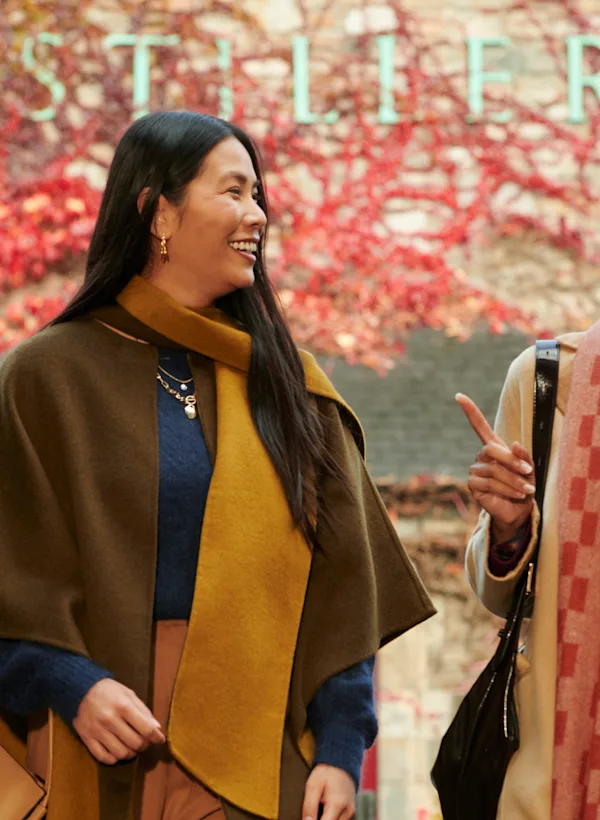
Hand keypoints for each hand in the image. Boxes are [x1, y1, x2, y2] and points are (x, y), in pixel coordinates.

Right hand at [73, 678, 164, 764]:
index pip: (145, 728)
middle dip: (144, 745)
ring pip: (121, 753)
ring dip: (131, 753)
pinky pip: (103, 757)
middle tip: (145, 742)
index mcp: (123, 706)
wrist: (80, 689)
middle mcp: (110, 720)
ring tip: (132, 748)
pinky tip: (118, 752)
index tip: (160, 740)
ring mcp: (98, 731)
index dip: (156, 737)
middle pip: (135, 743)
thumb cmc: (109, 691)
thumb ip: (143, 711)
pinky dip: (114, 759)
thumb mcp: (129, 694)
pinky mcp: (87, 738)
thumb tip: (157, 729)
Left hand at [302, 764, 355, 819]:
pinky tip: (326, 811)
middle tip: (315, 809)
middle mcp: (347, 812)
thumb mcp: (313, 785)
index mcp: (337, 805)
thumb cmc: (326, 772)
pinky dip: (331, 818)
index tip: (309, 818)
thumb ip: (309, 806)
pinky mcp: (351, 814)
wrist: (341, 763)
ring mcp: (351, 814)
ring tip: (321, 808)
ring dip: (326, 819)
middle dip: (320, 819)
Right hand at [456, 393, 534, 542]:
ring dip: (514, 481)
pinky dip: (506, 489)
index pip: (479, 426)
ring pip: (493, 470)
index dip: (470, 411)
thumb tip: (514, 444)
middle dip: (512, 461)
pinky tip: (516, 495)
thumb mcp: (529, 470)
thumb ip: (523, 456)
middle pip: (492, 450)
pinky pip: (489, 483)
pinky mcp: (473, 485)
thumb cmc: (524, 486)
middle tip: (528, 472)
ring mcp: (475, 470)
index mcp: (494, 447)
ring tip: (526, 490)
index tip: (459, 396)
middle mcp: (482, 456)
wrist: (519, 510)